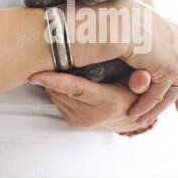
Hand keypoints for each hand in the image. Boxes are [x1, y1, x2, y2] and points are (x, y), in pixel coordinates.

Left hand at [28, 70, 154, 132]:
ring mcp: (80, 121)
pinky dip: (57, 89)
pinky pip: (57, 100)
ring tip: (62, 65)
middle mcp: (91, 115)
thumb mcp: (140, 84)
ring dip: (53, 81)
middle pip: (59, 90)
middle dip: (51, 73)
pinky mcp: (73, 122)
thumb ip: (141, 80)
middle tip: (52, 54)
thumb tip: (143, 77)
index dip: (54, 80)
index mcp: (107, 103)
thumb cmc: (134, 92)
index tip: (34, 75)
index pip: (75, 89)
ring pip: (55, 95)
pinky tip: (66, 79)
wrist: (130, 117)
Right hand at [112, 0, 177, 122]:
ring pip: (171, 92)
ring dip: (155, 109)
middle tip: (175, 113)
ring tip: (141, 118)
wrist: (120, 21)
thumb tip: (161, 60)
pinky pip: (157, 96)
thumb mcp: (152, 35)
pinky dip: (145, 107)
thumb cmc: (127, 23)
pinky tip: (134, 113)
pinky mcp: (172, 71)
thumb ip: (161, 48)